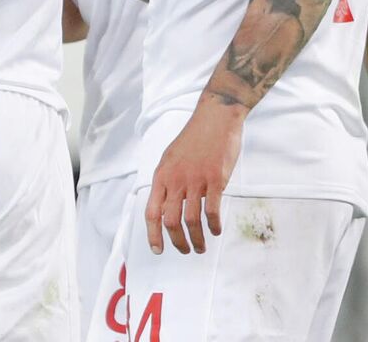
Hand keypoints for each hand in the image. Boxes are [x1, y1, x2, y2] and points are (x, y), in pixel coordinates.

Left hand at [144, 101, 243, 254]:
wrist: (215, 118)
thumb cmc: (194, 138)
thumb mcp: (170, 158)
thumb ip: (167, 181)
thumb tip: (164, 204)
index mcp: (162, 176)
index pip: (152, 212)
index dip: (153, 235)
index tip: (157, 250)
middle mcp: (175, 180)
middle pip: (171, 221)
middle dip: (177, 242)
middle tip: (185, 250)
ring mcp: (195, 180)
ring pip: (191, 220)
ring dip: (196, 239)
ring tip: (201, 247)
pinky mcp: (215, 179)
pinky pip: (212, 210)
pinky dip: (214, 225)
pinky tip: (216, 230)